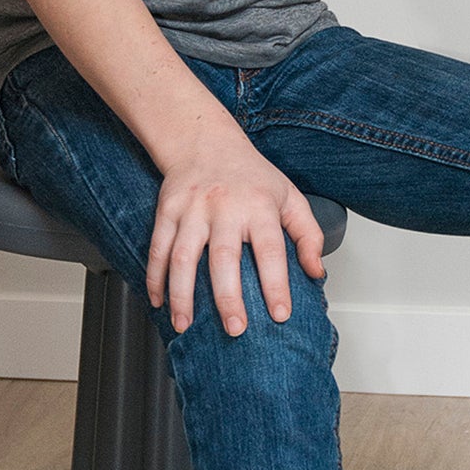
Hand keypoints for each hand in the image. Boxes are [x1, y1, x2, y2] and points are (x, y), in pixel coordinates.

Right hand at [147, 127, 328, 335]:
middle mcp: (225, 207)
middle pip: (224, 257)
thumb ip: (307, 234)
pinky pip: (158, 248)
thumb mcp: (289, 196)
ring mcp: (192, 209)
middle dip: (228, 297)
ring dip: (182, 294)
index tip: (280, 314)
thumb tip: (315, 272)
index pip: (271, 250)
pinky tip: (159, 301)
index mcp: (259, 206)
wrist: (205, 141)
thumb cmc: (250, 175)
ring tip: (185, 325)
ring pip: (183, 256)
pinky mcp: (167, 211)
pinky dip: (155, 277)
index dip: (276, 284)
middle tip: (235, 328)